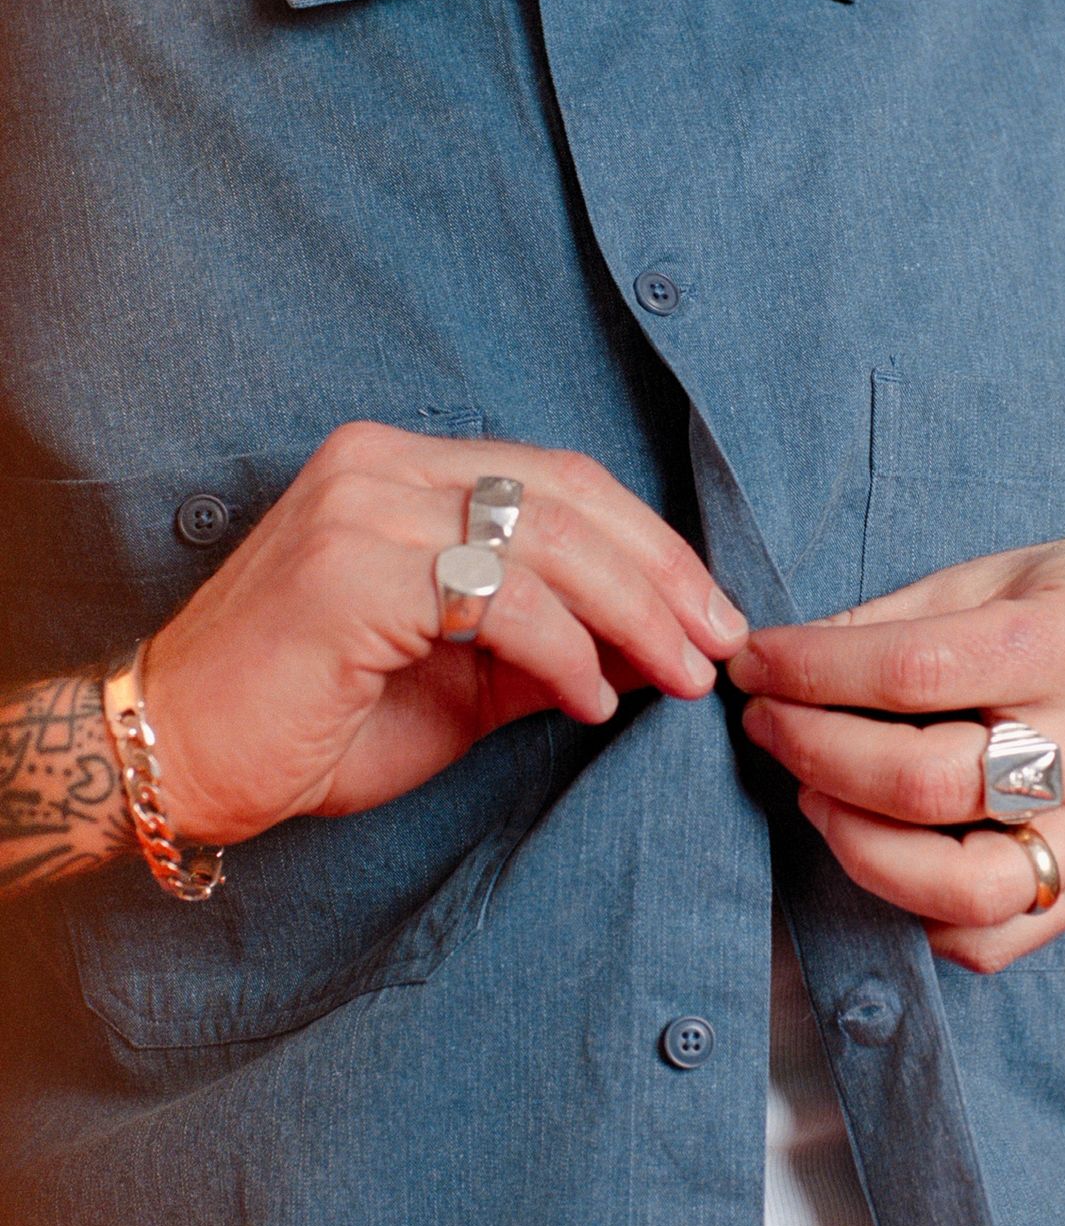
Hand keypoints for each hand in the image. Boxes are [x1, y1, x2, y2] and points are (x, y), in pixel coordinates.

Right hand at [141, 422, 748, 845]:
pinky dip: (563, 652)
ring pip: (547, 542)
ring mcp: (360, 508)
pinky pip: (497, 600)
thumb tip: (662, 644)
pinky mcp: (349, 569)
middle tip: (722, 645)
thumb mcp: (459, 678)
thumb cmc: (315, 720)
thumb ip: (549, 643)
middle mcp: (380, 465)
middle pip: (568, 497)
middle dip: (663, 575)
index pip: (560, 480)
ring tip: (680, 677)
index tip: (714, 613)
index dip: (651, 544)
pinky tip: (590, 703)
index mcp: (401, 468)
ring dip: (634, 616)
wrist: (179, 761)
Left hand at [728, 533, 1064, 971]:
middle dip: (815, 754)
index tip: (754, 664)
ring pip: (960, 885)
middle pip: (927, 782)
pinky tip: (875, 852)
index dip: (813, 673)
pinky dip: (913, 910)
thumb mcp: (1017, 568)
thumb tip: (786, 657)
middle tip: (768, 726)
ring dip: (853, 846)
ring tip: (810, 795)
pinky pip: (994, 938)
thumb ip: (905, 615)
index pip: (916, 671)